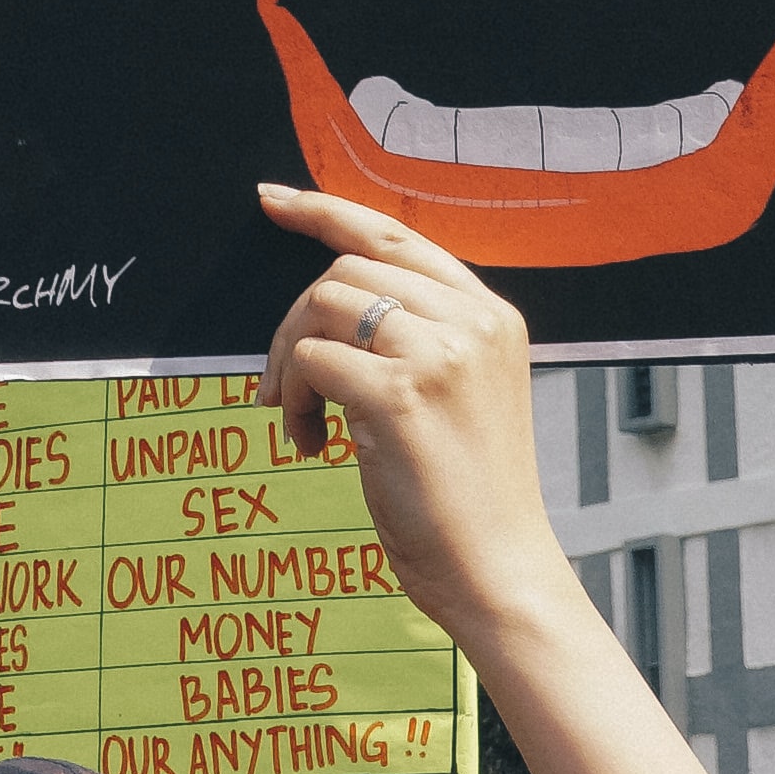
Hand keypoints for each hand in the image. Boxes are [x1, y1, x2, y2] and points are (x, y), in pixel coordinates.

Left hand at [255, 183, 576, 642]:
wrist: (501, 572)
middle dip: (295, 321)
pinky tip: (312, 445)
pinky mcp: (401, 395)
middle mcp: (472, 322)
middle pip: (346, 269)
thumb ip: (422, 341)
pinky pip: (313, 361)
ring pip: (322, 306)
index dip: (327, 211)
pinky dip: (295, 400)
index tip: (273, 202)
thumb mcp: (465, 397)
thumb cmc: (471, 499)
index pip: (397, 235)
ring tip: (299, 419)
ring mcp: (440, 354)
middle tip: (283, 387)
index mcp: (491, 316)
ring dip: (289, 362)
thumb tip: (333, 304)